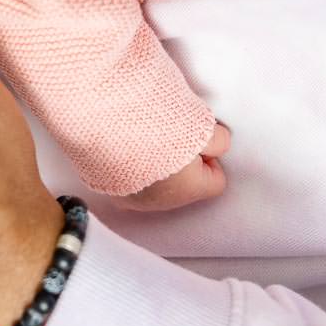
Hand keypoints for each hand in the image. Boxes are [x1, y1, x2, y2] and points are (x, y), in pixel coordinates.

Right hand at [111, 123, 230, 211]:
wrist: (107, 122)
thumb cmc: (156, 125)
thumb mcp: (201, 126)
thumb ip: (218, 139)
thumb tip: (218, 143)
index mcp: (188, 190)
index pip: (216, 180)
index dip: (208, 155)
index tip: (194, 137)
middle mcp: (162, 203)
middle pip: (185, 184)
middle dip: (182, 160)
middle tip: (170, 133)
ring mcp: (133, 200)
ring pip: (157, 184)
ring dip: (155, 164)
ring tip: (145, 135)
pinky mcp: (110, 190)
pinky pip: (131, 180)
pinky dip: (132, 165)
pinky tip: (126, 144)